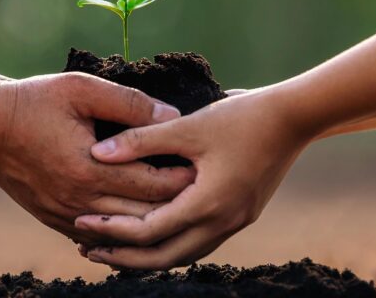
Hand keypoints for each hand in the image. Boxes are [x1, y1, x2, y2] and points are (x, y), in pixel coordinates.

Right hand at [0, 72, 195, 244]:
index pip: (154, 185)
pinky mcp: (54, 220)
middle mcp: (81, 201)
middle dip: (176, 205)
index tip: (207, 169)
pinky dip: (123, 233)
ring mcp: (66, 215)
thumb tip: (173, 116)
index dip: (185, 180)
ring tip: (179, 208)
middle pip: (144, 215)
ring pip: (123, 233)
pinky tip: (140, 223)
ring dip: (152, 223)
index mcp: (91, 169)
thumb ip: (130, 104)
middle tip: (203, 192)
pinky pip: (97, 238)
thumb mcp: (82, 89)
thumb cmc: (35, 101)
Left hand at [75, 87, 311, 268]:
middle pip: (164, 257)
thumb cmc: (240, 117)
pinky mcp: (240, 215)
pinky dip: (171, 244)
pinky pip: (199, 243)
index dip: (112, 229)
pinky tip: (153, 234)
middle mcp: (222, 222)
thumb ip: (141, 140)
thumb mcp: (187, 126)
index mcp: (208, 204)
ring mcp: (234, 223)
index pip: (149, 232)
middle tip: (88, 251)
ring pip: (183, 255)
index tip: (82, 221)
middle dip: (124, 257)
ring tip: (114, 249)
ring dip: (147, 255)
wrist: (293, 118)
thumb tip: (97, 154)